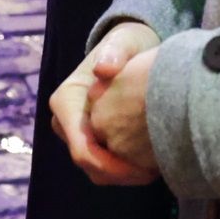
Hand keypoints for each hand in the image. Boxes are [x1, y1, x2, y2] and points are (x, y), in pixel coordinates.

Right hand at [51, 21, 160, 186]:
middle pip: (87, 162)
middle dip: (119, 174)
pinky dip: (124, 170)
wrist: (128, 50)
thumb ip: (115, 52)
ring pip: (95, 169)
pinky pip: (103, 165)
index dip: (109, 165)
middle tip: (154, 174)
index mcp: (66, 101)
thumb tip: (102, 69)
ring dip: (122, 176)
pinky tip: (149, 165)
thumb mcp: (123, 42)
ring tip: (154, 171)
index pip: (82, 148)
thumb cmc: (126, 45)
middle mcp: (64, 121)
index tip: (142, 169)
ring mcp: (76, 132)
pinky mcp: (90, 139)